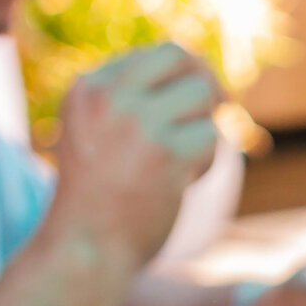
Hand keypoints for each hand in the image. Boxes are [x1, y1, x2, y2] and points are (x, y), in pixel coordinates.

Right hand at [50, 43, 220, 263]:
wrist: (84, 250)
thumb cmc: (98, 199)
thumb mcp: (99, 134)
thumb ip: (132, 101)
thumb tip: (200, 71)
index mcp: (88, 88)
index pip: (155, 55)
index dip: (185, 77)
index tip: (194, 105)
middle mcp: (108, 97)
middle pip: (182, 58)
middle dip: (207, 84)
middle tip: (221, 110)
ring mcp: (136, 122)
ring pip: (201, 97)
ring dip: (203, 131)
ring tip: (181, 166)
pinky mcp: (165, 154)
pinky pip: (211, 138)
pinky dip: (206, 165)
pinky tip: (182, 187)